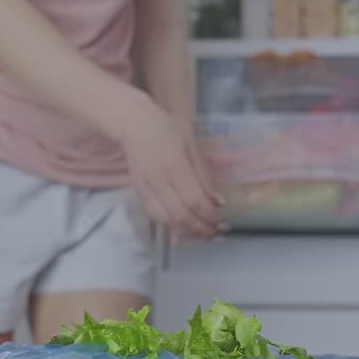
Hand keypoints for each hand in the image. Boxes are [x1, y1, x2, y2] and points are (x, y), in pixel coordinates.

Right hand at [121, 105, 223, 238]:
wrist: (134, 125)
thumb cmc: (167, 130)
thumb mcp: (192, 146)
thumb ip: (205, 175)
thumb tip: (219, 202)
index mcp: (174, 165)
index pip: (194, 200)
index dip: (210, 216)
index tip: (224, 222)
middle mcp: (158, 180)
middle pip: (180, 215)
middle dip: (201, 229)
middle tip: (217, 232)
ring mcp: (145, 188)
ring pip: (166, 220)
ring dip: (187, 231)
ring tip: (203, 233)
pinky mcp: (138, 193)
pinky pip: (155, 216)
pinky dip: (171, 226)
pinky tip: (184, 230)